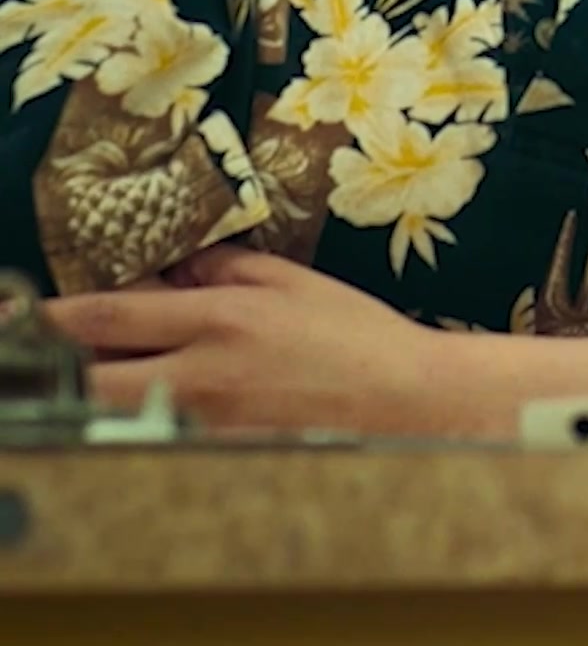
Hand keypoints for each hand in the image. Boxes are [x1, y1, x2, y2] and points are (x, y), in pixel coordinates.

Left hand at [45, 247, 446, 436]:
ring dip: (99, 397)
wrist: (407, 405)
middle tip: (49, 351)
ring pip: (119, 417)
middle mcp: (203, 376)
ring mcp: (208, 427)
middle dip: (60, 366)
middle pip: (94, 380)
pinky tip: (159, 411)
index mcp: (219, 318)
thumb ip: (225, 267)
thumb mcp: (290, 281)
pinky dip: (145, 425)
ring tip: (103, 377)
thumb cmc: (356, 338)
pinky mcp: (221, 462)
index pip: (111, 315)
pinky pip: (160, 443)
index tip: (24, 315)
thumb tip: (176, 266)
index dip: (56, 317)